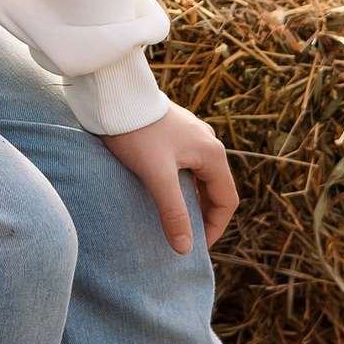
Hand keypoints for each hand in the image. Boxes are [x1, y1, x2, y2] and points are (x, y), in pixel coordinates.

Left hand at [102, 102, 237, 255]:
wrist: (117, 94)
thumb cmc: (137, 133)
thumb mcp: (156, 176)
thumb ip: (173, 212)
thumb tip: (185, 249)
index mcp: (212, 154)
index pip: (226, 201)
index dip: (215, 228)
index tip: (196, 247)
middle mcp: (208, 142)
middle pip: (215, 189)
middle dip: (204, 215)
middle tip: (186, 237)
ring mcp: (192, 135)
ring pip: (200, 176)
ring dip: (192, 199)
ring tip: (174, 218)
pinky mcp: (175, 131)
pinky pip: (187, 165)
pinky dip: (182, 184)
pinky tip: (162, 191)